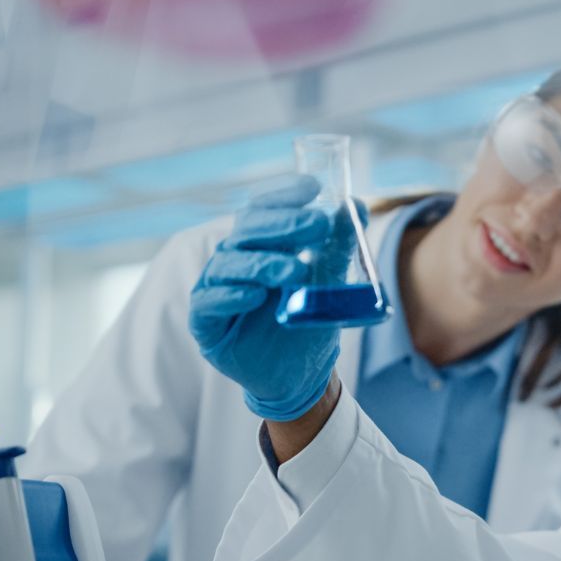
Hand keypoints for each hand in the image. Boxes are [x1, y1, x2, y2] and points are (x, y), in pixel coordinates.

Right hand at [190, 175, 341, 420]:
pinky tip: (254, 295)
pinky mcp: (205, 323)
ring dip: (263, 264)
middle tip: (317, 225)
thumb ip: (336, 245)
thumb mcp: (327, 281)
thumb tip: (354, 205)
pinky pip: (209, 303)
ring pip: (229, 265)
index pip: (264, 208)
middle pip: (247, 230)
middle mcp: (233, 260)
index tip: (313, 187)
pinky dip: (231, 296)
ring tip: (296, 270)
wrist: (299, 374)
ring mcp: (216, 289)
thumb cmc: (307, 322)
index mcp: (258, 244)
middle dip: (283, 225)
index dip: (284, 195)